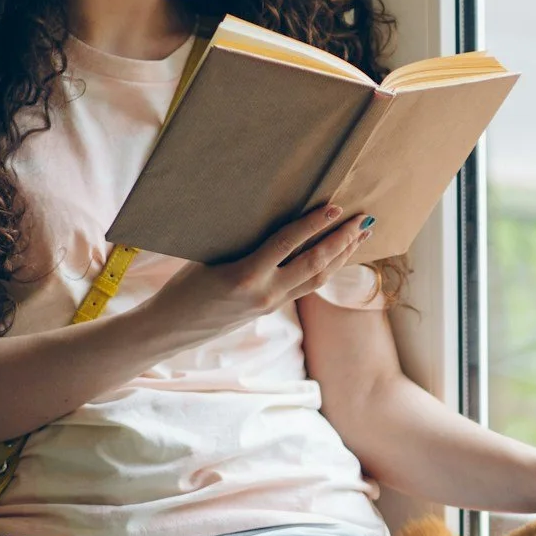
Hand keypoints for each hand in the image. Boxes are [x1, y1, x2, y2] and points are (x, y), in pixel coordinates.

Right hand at [142, 204, 369, 343]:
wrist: (171, 329)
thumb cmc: (183, 287)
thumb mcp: (210, 257)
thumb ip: (245, 243)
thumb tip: (276, 218)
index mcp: (244, 275)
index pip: (287, 243)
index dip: (313, 224)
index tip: (335, 207)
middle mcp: (264, 293)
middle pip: (315, 264)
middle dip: (343, 241)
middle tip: (364, 220)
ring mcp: (271, 304)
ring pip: (317, 279)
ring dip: (342, 256)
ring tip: (360, 236)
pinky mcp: (271, 309)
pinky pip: (306, 286)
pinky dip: (325, 269)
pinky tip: (337, 257)